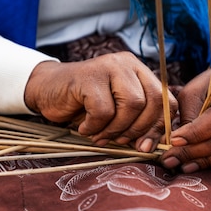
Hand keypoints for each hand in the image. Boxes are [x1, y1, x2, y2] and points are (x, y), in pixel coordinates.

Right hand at [25, 52, 177, 150]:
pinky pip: (104, 110)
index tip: (145, 145)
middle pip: (153, 101)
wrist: (46, 90)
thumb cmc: (81, 104)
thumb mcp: (114, 113)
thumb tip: (150, 146)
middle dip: (139, 129)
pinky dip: (94, 127)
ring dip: (116, 129)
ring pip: (132, 105)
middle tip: (121, 142)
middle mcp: (127, 64)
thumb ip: (134, 122)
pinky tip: (84, 128)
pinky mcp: (89, 76)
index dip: (159, 126)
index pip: (165, 99)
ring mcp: (108, 67)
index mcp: (139, 71)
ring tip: (99, 136)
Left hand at [160, 52, 210, 171]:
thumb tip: (174, 144)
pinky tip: (204, 165)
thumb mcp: (193, 93)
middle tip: (171, 158)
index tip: (174, 141)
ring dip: (208, 162)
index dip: (196, 132)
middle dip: (195, 152)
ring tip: (184, 165)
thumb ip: (187, 115)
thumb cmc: (209, 89)